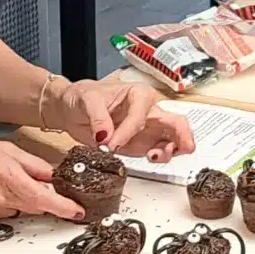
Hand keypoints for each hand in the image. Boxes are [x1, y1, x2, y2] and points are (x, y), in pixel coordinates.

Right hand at [0, 134, 83, 226]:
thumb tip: (53, 176)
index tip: (78, 212)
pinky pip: (3, 215)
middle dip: (41, 198)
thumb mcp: (4, 148)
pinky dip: (4, 204)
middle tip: (30, 182)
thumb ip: (32, 164)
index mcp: (7, 175)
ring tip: (0, 181)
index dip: (63, 207)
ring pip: (19, 210)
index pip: (43, 198)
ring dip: (19, 199)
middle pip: (35, 206)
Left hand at [51, 78, 195, 160]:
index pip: (142, 114)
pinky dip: (160, 157)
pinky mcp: (142, 144)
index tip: (112, 143)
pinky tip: (150, 159)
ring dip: (170, 150)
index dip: (129, 131)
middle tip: (182, 148)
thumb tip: (105, 135)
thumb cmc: (82, 97)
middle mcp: (148, 112)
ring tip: (154, 157)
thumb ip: (97, 116)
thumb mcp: (87, 100)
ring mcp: (147, 129)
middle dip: (183, 136)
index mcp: (138, 94)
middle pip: (176, 122)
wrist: (72, 110)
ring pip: (172, 139)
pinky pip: (159, 151)